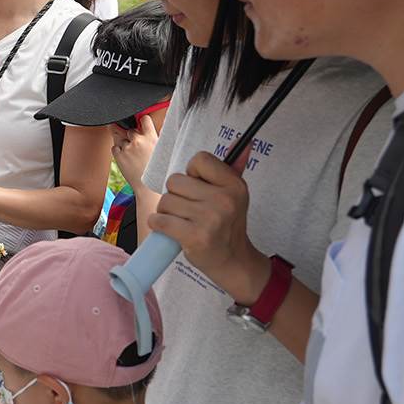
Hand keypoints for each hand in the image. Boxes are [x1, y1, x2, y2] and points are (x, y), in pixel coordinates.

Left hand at [108, 111, 159, 186]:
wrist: (148, 186)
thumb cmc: (156, 170)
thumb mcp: (160, 150)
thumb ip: (152, 137)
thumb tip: (144, 128)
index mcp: (151, 137)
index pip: (144, 118)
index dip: (141, 120)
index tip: (139, 122)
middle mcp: (138, 141)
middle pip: (129, 129)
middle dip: (130, 134)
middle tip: (134, 145)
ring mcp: (127, 148)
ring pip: (120, 138)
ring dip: (124, 143)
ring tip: (132, 154)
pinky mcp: (119, 156)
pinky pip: (114, 147)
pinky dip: (118, 151)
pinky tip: (127, 159)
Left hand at [150, 150, 269, 300]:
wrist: (233, 261)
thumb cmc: (228, 225)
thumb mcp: (236, 195)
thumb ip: (235, 168)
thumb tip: (245, 142)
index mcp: (234, 184)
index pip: (199, 159)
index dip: (191, 173)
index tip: (197, 188)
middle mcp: (224, 199)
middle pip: (175, 181)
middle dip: (175, 195)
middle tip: (187, 209)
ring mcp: (209, 218)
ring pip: (165, 201)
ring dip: (167, 211)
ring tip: (182, 221)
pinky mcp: (194, 236)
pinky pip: (160, 219)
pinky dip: (158, 224)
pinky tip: (169, 229)